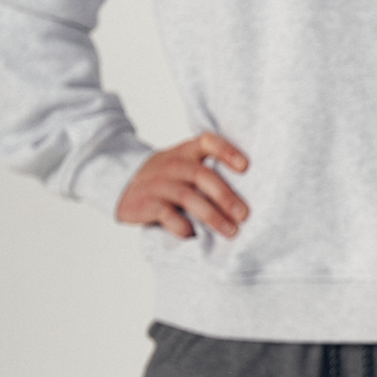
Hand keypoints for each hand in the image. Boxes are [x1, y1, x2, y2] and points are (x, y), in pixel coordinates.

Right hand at [115, 133, 249, 239]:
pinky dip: (183, 226)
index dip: (227, 151)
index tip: (246, 167)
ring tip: (231, 231)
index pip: (209, 142)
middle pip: (202, 176)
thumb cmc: (169, 176)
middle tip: (245, 215)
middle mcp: (173, 164)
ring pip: (188, 197)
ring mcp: (158, 184)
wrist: (123, 183)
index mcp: (187, 150)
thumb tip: (253, 189)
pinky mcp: (146, 204)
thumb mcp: (185, 162)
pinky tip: (195, 235)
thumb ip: (209, 168)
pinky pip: (167, 215)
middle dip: (226, 197)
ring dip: (212, 216)